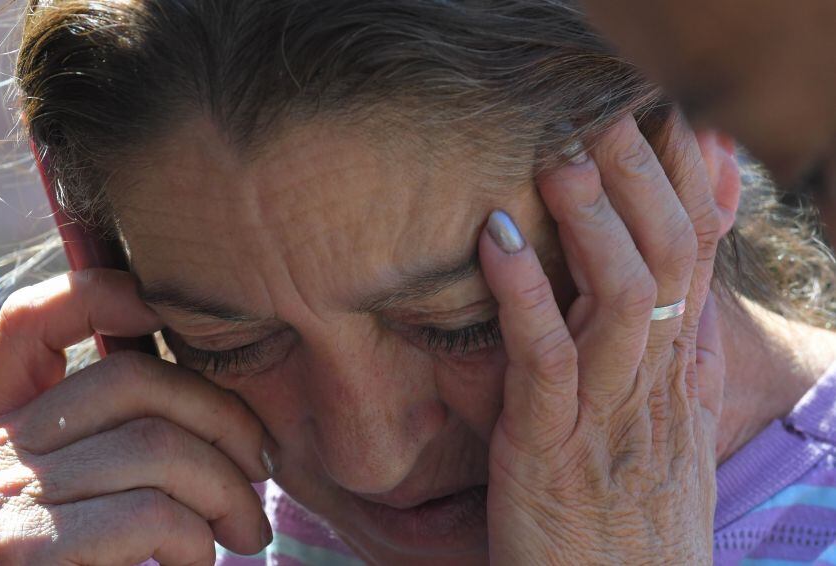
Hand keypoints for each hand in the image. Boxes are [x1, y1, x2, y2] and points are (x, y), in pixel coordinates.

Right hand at [0, 269, 275, 564]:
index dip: (101, 296)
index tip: (162, 314)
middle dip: (224, 419)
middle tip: (259, 474)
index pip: (32, 322)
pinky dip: (194, 540)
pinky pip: (147, 515)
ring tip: (246, 535)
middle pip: (131, 383)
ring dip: (227, 493)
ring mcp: (2, 500)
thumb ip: (110, 443)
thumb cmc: (73, 561)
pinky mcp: (24, 553)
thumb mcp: (81, 498)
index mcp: (3, 427)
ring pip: (155, 448)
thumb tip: (187, 402)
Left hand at [481, 115, 724, 563]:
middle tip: (611, 113)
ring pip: (623, 296)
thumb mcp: (658, 433)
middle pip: (670, 259)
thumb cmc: (626, 516)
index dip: (689, 188)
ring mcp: (609, 414)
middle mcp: (656, 385)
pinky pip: (545, 355)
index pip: (699, 262)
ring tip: (561, 155)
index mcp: (679, 376)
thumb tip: (662, 299)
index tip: (669, 124)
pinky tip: (498, 238)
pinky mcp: (553, 446)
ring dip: (593, 220)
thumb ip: (658, 362)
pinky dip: (523, 291)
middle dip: (645, 180)